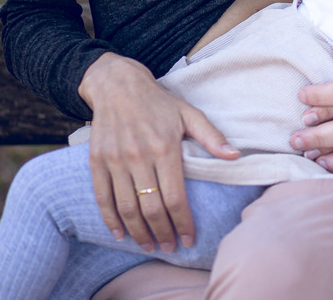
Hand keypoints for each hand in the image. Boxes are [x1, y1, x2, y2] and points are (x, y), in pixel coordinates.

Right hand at [79, 53, 239, 252]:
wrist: (117, 85)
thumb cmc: (159, 102)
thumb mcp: (189, 114)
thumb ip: (212, 137)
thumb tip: (235, 156)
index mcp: (165, 147)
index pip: (175, 197)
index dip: (183, 222)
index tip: (190, 238)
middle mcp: (138, 156)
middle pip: (150, 207)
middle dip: (162, 233)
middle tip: (171, 248)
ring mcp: (115, 160)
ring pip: (126, 207)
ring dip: (138, 232)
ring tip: (149, 246)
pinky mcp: (97, 161)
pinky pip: (102, 197)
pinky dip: (109, 219)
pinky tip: (120, 234)